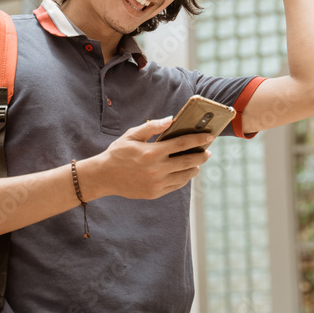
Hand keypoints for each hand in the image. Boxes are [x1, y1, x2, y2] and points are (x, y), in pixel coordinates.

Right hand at [87, 117, 213, 199]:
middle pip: (188, 161)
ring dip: (195, 168)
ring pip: (185, 176)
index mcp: (152, 152)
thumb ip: (152, 127)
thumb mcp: (132, 135)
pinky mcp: (155, 193)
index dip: (198, 139)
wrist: (103, 177)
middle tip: (208, 151)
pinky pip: (176, 185)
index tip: (209, 136)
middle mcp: (157, 169)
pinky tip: (185, 172)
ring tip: (197, 162)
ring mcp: (157, 183)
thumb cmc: (118, 153)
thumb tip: (171, 119)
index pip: (182, 143)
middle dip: (202, 155)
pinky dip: (184, 178)